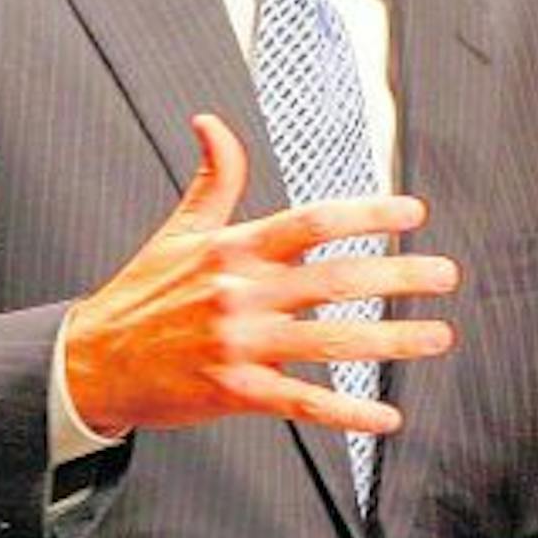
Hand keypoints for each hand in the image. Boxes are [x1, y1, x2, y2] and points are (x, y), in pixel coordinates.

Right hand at [63, 113, 457, 436]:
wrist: (91, 364)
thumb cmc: (141, 294)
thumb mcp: (178, 230)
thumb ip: (212, 177)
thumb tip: (211, 122)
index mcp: (234, 249)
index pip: (313, 222)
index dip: (367, 215)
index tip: (412, 212)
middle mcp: (241, 294)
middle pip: (335, 280)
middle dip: (398, 276)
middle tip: (446, 275)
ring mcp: (239, 345)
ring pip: (330, 341)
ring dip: (391, 341)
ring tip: (437, 336)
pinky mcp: (234, 393)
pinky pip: (302, 402)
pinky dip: (348, 411)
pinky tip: (387, 414)